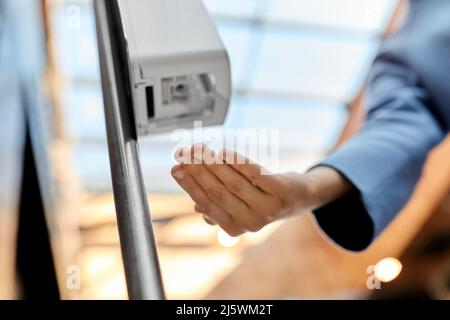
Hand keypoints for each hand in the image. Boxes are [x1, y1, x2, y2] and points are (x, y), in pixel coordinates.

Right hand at [171, 144, 313, 235]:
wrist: (299, 198)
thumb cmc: (261, 199)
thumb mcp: (239, 207)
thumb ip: (218, 207)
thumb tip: (197, 207)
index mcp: (235, 227)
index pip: (207, 204)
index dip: (190, 185)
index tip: (176, 168)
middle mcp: (251, 221)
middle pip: (218, 192)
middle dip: (198, 171)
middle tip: (183, 153)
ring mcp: (268, 207)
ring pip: (234, 183)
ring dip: (213, 164)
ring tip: (199, 149)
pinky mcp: (282, 191)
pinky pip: (256, 175)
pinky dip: (239, 163)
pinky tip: (224, 152)